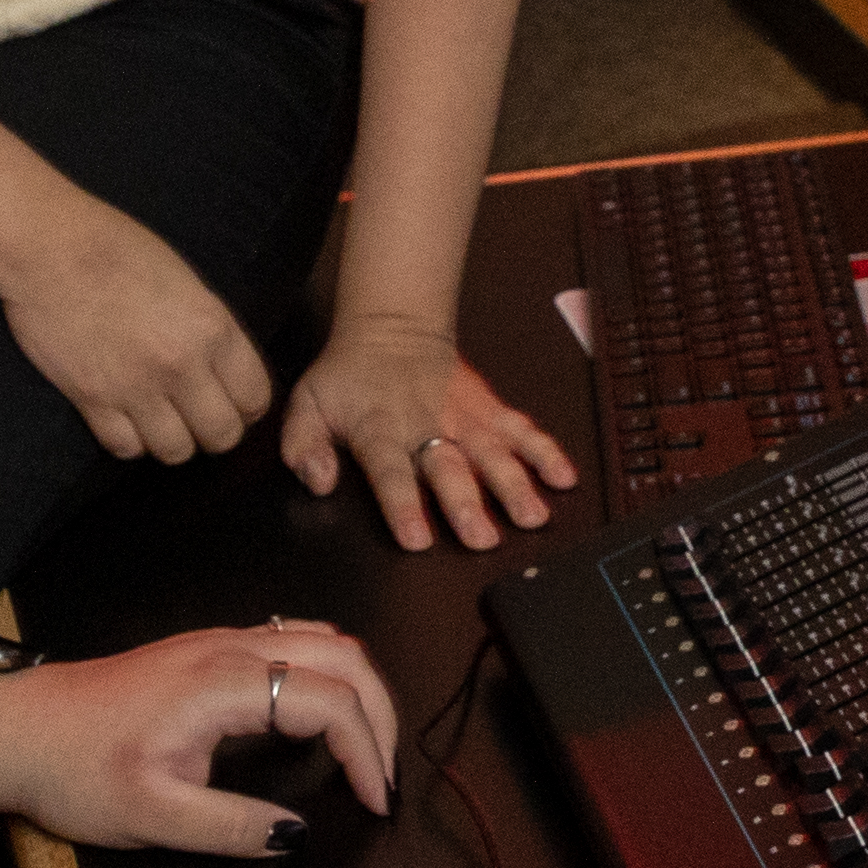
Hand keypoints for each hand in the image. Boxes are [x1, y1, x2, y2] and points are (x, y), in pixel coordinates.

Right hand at [0, 200, 277, 464]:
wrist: (47, 247)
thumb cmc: (116, 248)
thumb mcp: (186, 280)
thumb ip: (210, 329)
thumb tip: (226, 370)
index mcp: (212, 328)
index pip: (256, 398)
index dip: (248, 406)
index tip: (234, 403)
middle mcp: (181, 365)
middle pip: (223, 436)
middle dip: (215, 432)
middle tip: (199, 417)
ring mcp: (135, 386)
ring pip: (176, 452)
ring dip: (173, 440)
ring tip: (162, 420)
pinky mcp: (92, 399)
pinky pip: (125, 448)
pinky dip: (129, 441)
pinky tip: (126, 419)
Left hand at [0, 622, 398, 843]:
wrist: (13, 729)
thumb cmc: (72, 771)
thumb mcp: (151, 818)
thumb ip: (231, 827)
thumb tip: (297, 834)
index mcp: (223, 684)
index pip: (330, 702)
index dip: (367, 751)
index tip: (375, 802)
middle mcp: (231, 647)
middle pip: (345, 655)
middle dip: (381, 716)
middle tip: (384, 778)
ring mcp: (221, 639)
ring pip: (325, 638)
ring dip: (361, 689)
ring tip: (367, 748)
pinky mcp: (209, 647)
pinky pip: (296, 638)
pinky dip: (332, 673)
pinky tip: (325, 713)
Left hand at [280, 317, 578, 551]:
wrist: (392, 328)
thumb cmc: (348, 376)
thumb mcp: (307, 403)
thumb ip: (303, 444)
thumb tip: (318, 482)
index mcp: (379, 428)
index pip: (390, 470)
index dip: (402, 504)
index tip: (417, 538)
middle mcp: (426, 425)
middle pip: (449, 467)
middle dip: (467, 503)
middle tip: (482, 539)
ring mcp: (463, 417)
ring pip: (492, 452)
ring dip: (514, 484)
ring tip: (532, 516)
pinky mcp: (489, 409)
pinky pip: (520, 430)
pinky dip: (545, 452)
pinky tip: (564, 478)